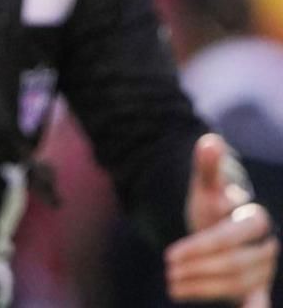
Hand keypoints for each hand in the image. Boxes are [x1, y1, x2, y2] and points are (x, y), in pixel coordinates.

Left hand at [166, 134, 276, 304]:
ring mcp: (264, 267)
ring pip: (236, 284)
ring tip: (173, 286)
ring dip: (203, 288)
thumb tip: (210, 141)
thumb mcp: (206, 188)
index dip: (199, 248)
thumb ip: (208, 167)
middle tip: (167, 272)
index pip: (228, 238)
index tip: (169, 256)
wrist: (223, 224)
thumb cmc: (213, 206)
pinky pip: (258, 300)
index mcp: (253, 219)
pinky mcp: (258, 286)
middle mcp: (265, 245)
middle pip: (232, 264)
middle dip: (197, 269)